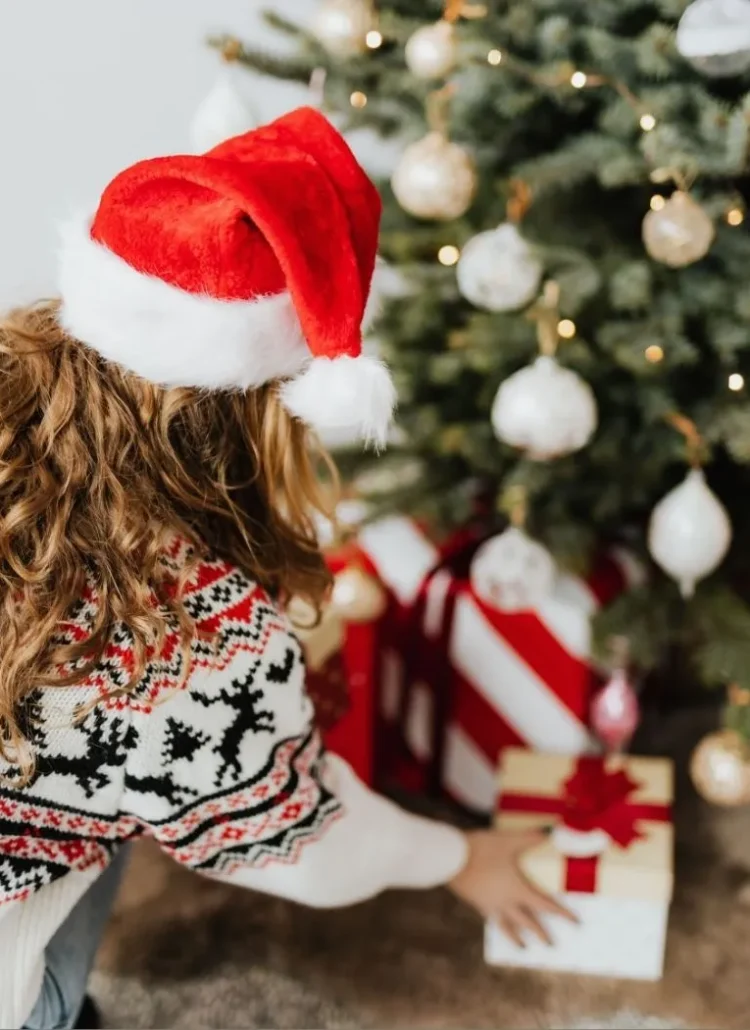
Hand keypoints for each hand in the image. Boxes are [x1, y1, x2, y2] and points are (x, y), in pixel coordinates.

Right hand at [448, 828, 576, 947]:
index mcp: (518, 890)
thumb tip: (551, 832)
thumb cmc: (482, 850)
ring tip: (522, 948)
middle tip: (551, 945)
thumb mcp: (509, 841)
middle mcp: (506, 902)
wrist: (451, 858)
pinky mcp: (476, 902)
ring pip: (507, 926)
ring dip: (517, 938)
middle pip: (527, 922)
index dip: (562, 914)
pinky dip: (498, 924)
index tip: (575, 923)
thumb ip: (530, 837)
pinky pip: (491, 918)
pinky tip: (496, 922)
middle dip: (541, 933)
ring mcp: (490, 905)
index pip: (545, 905)